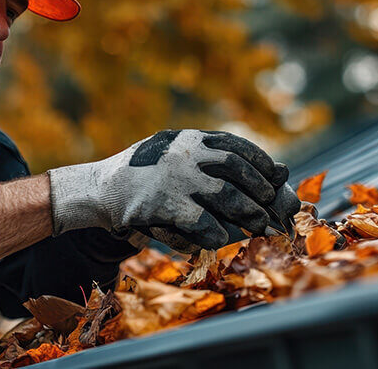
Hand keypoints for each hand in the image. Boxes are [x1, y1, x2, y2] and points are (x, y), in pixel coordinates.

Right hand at [48, 129, 300, 252]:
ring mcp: (175, 178)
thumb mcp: (175, 153)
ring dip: (249, 212)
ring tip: (261, 224)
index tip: (276, 178)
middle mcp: (185, 153)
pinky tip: (225, 239)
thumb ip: (212, 159)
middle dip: (260, 189)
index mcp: (190, 139)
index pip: (236, 146)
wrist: (101, 187)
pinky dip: (218, 232)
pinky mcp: (164, 204)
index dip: (260, 163)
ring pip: (226, 195)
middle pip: (236, 169)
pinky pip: (201, 220)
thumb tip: (275, 170)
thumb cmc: (146, 173)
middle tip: (274, 206)